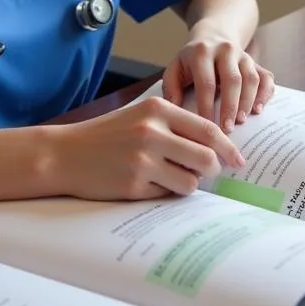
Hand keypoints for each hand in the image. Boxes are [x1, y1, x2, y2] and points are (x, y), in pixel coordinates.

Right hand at [49, 96, 245, 200]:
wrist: (65, 153)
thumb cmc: (108, 135)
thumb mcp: (140, 116)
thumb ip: (175, 125)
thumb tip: (217, 146)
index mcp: (157, 110)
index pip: (208, 130)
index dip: (229, 148)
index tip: (239, 161)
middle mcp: (152, 132)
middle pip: (206, 159)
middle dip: (211, 170)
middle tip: (203, 172)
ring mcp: (142, 160)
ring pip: (191, 182)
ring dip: (186, 183)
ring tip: (167, 177)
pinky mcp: (133, 185)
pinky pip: (167, 195)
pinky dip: (163, 192)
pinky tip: (145, 183)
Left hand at [161, 33, 275, 132]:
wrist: (213, 37)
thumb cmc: (191, 61)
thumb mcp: (175, 68)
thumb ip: (171, 87)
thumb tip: (176, 109)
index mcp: (202, 52)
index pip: (206, 82)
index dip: (206, 106)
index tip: (205, 125)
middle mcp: (225, 50)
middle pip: (232, 80)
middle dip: (230, 107)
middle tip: (227, 129)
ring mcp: (243, 55)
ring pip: (251, 79)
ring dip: (247, 102)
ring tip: (241, 121)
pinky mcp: (256, 62)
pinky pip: (266, 78)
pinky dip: (265, 94)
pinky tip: (258, 110)